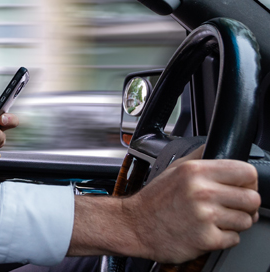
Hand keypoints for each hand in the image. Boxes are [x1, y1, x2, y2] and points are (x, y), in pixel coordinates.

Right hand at [69, 146, 260, 263]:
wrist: (134, 225)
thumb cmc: (154, 200)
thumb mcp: (173, 168)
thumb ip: (199, 157)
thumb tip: (219, 147)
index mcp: (195, 171)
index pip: (247, 172)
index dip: (248, 181)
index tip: (241, 187)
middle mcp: (201, 192)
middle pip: (252, 198)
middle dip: (245, 205)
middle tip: (231, 207)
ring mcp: (205, 217)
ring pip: (246, 220)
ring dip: (235, 223)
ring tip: (216, 219)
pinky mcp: (206, 239)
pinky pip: (234, 239)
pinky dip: (224, 238)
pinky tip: (207, 231)